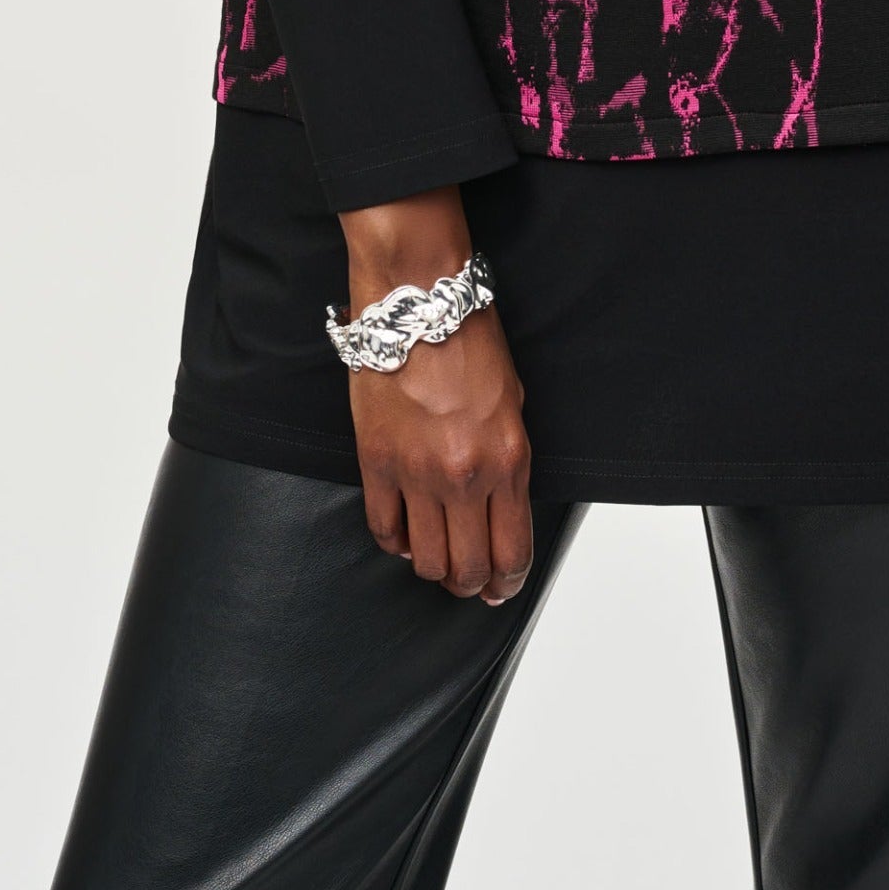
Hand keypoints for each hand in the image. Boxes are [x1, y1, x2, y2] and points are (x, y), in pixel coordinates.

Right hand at [339, 190, 532, 607]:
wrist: (418, 301)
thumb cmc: (469, 338)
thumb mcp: (513, 401)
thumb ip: (508, 460)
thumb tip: (501, 505)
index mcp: (508, 460)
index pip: (511, 551)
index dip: (508, 582)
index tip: (502, 588)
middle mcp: (464, 477)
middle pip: (467, 568)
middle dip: (471, 584)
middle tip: (468, 582)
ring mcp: (416, 474)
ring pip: (425, 561)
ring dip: (432, 569)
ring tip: (435, 560)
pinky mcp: (375, 463)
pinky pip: (383, 529)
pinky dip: (395, 543)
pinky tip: (403, 536)